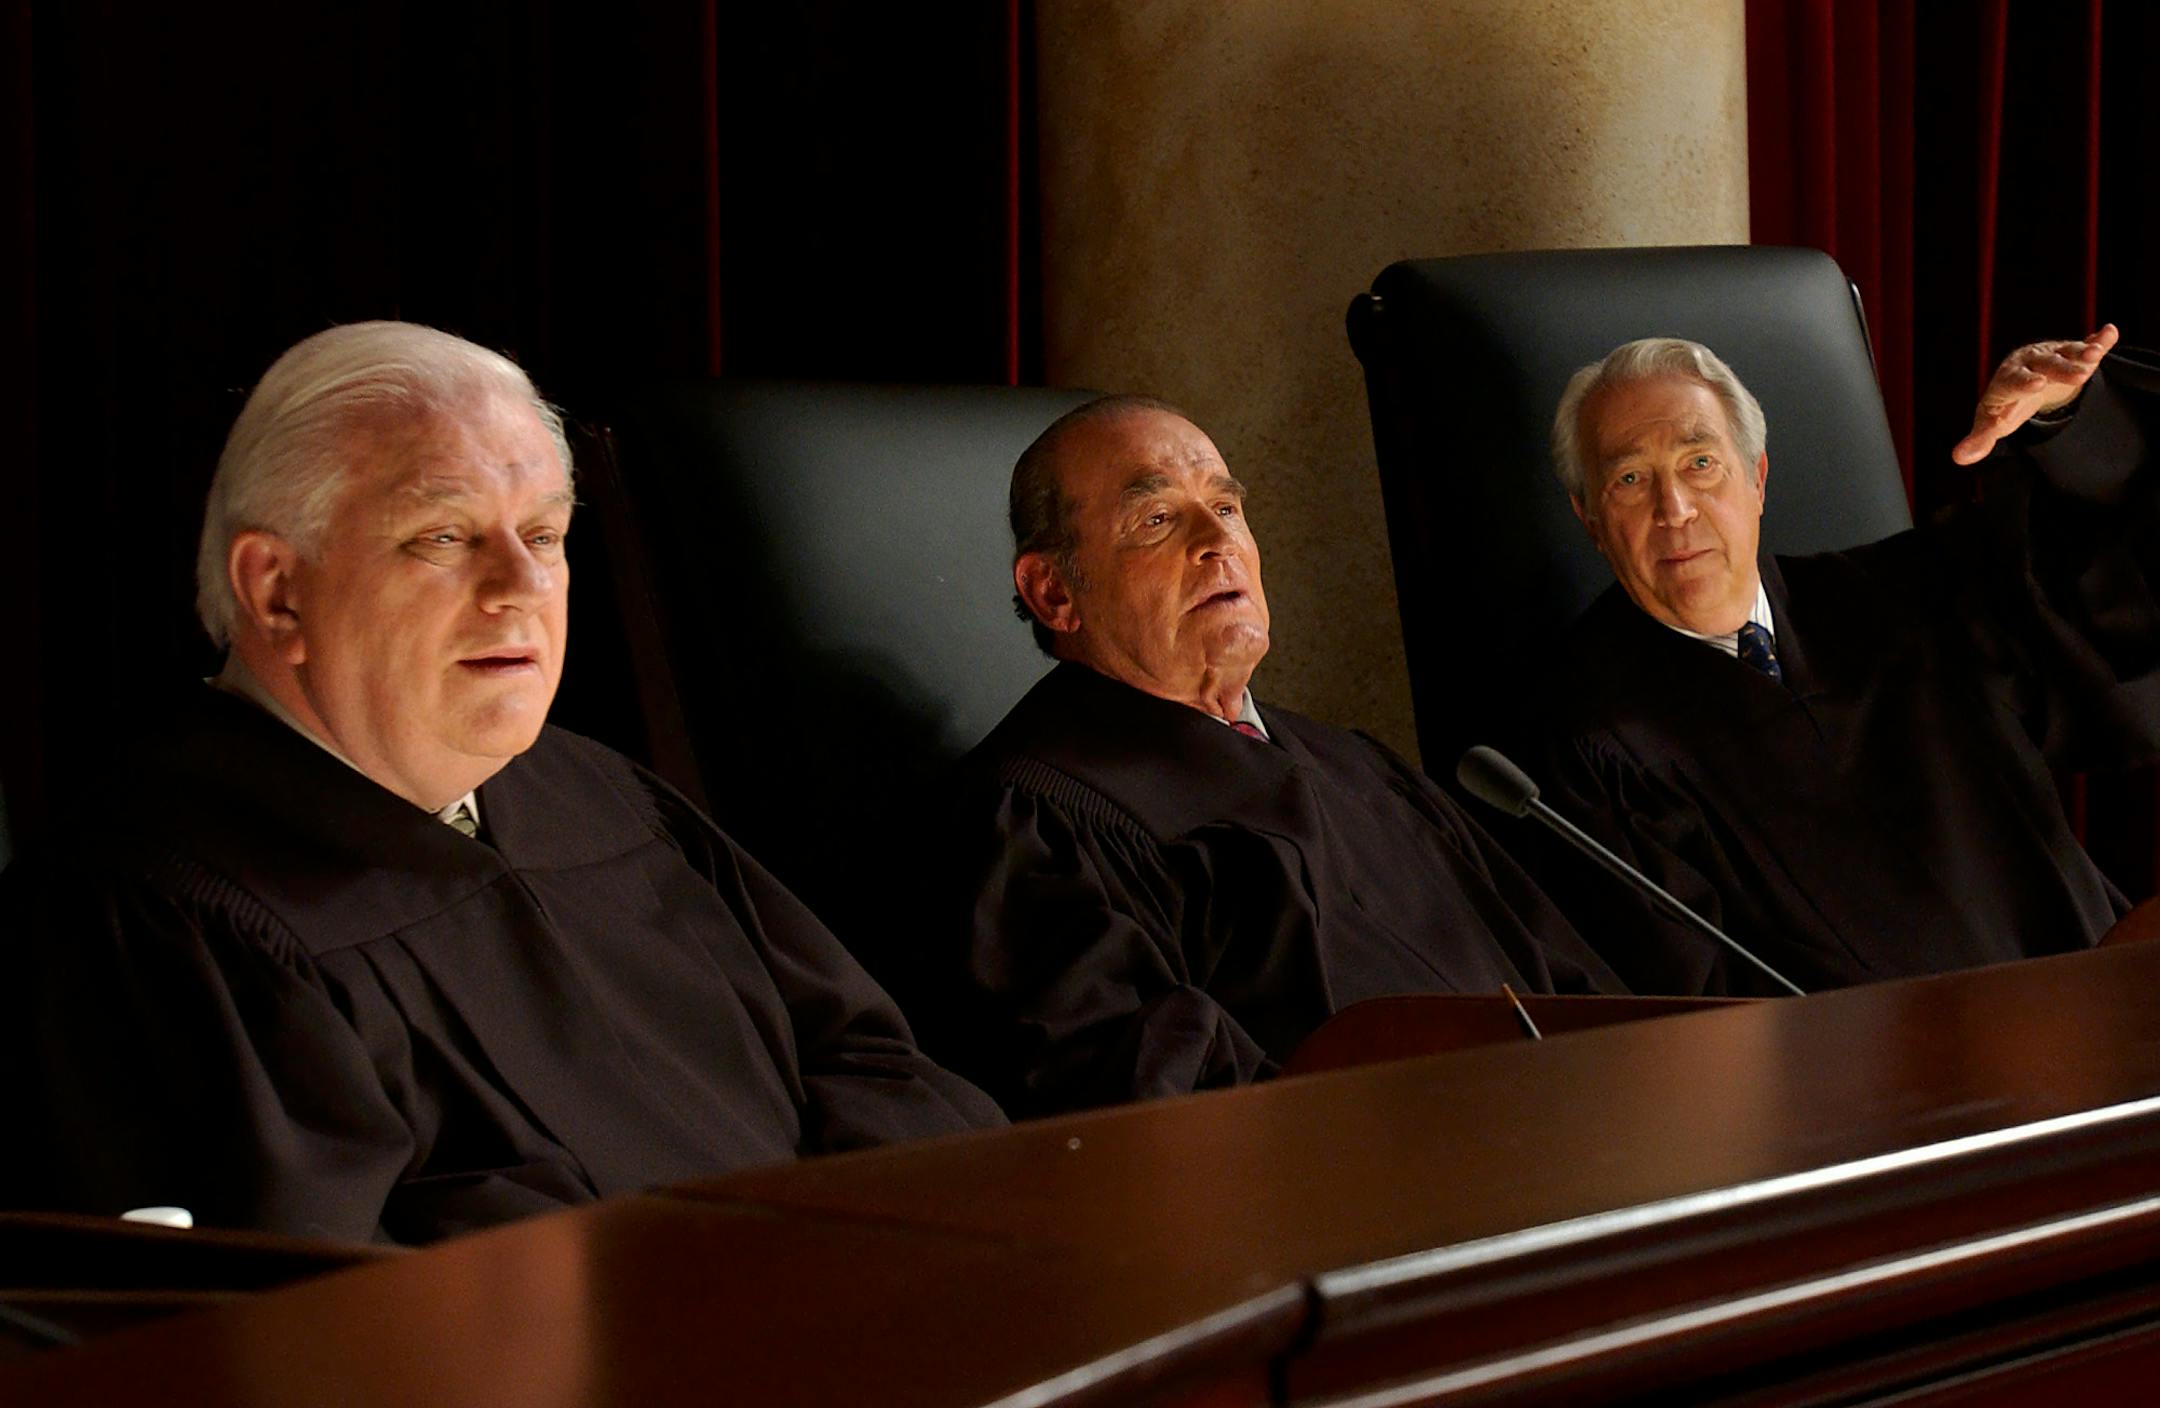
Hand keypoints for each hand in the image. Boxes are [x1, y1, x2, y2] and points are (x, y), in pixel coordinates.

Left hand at [1951, 323, 2119, 464]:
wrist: (2023, 382)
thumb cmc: (2006, 405)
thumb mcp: (1993, 423)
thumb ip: (1980, 439)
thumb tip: (1959, 458)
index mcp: (2007, 379)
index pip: (2014, 380)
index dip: (2024, 382)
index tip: (2037, 384)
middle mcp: (2029, 362)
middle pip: (2045, 364)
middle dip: (2061, 368)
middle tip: (2080, 374)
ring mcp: (2053, 356)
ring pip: (2067, 352)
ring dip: (2082, 353)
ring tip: (2096, 354)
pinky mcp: (2073, 354)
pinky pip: (2087, 344)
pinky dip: (2099, 340)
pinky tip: (2109, 333)